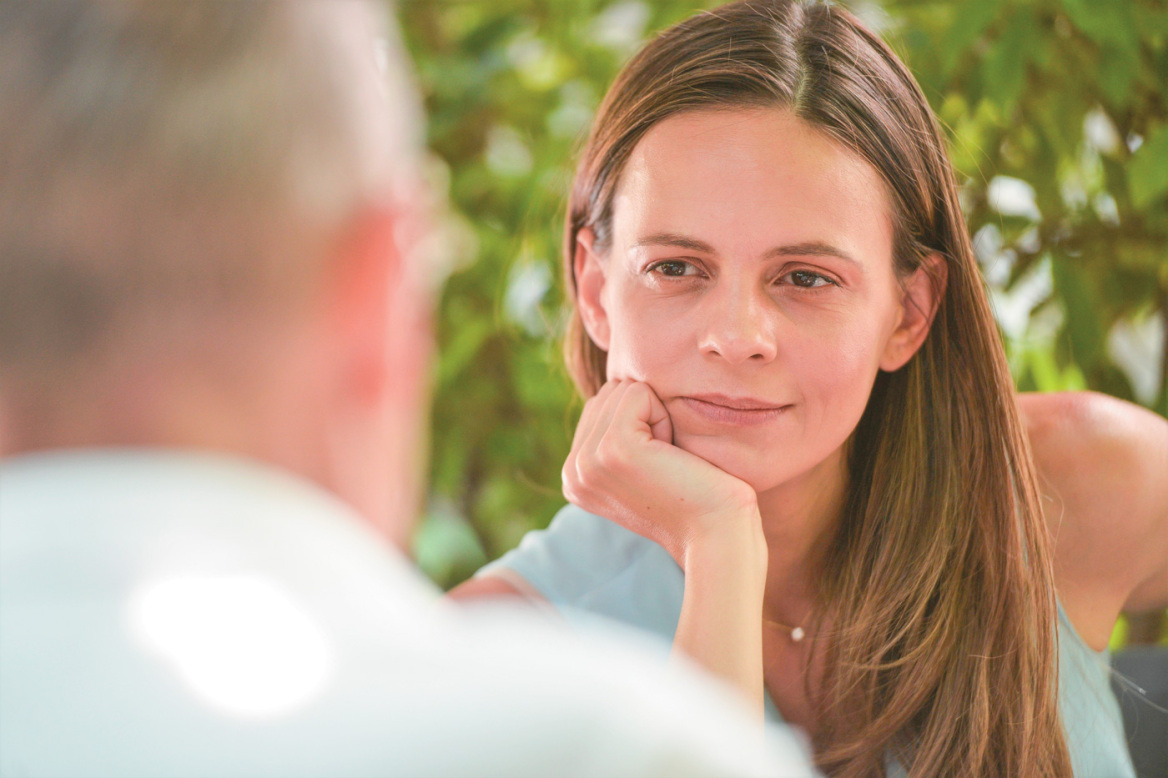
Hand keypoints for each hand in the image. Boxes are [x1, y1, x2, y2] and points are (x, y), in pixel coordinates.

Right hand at [562, 380, 762, 566]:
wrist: (717, 532)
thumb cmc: (694, 496)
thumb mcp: (640, 466)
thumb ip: (613, 433)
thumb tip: (615, 388)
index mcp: (573, 476)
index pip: (599, 407)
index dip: (639, 425)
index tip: (655, 468)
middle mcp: (571, 471)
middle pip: (608, 394)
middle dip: (645, 417)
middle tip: (664, 464)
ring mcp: (587, 461)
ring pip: (622, 390)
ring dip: (656, 418)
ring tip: (667, 461)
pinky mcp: (613, 448)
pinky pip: (638, 393)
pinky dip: (664, 416)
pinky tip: (672, 454)